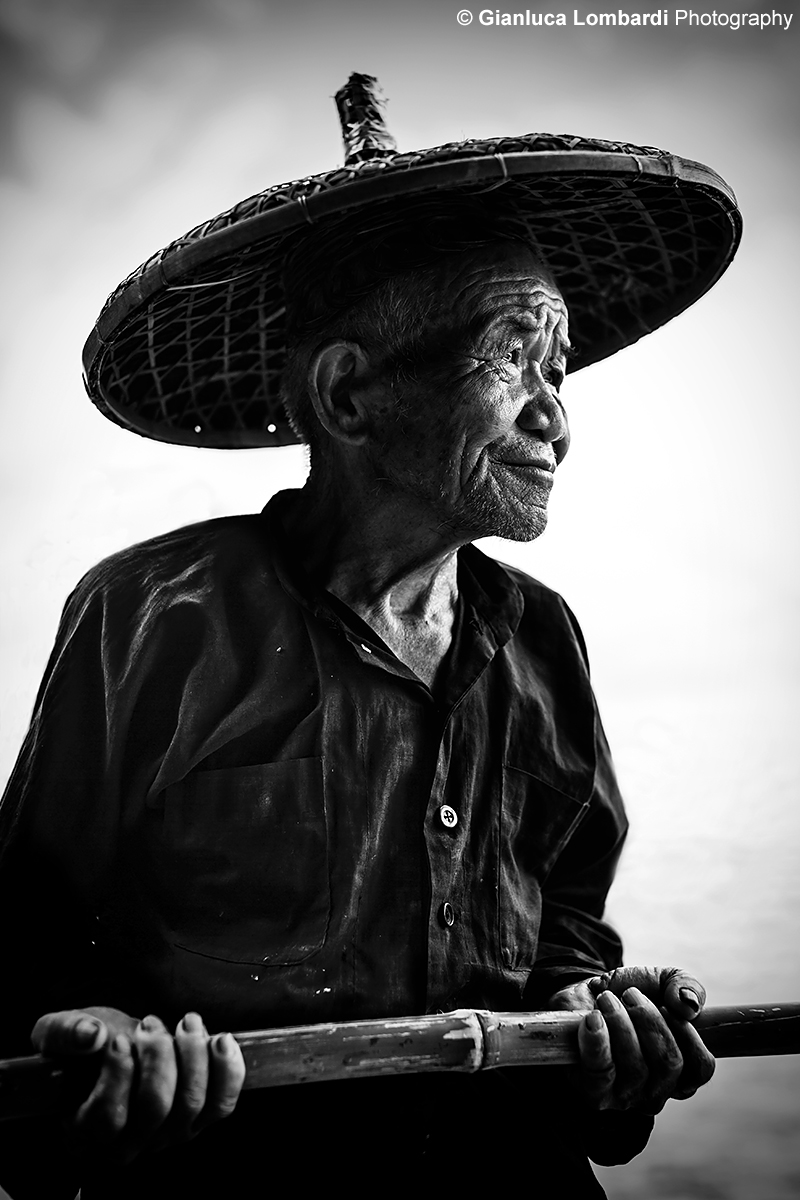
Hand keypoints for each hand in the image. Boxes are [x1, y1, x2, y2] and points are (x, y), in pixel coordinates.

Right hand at [31, 1006, 245, 1162]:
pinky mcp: (201, 1119)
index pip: (108, 1118)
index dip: (118, 1075)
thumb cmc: (89, 1047)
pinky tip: (219, 1040)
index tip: (119, 1038)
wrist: (122, 1046)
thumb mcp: (60, 1031)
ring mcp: (168, 1135)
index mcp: (87, 1130)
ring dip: (192, 1054)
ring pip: (190, 1103)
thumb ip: (65, 1032)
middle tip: (149, 1023)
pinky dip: (227, 1070)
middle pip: (155, 1108)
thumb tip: (92, 1036)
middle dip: (158, 1055)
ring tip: (184, 1023)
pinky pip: (222, 1103)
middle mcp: (130, 1143)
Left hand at [550, 966, 715, 1113]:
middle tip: (630, 994)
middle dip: (650, 1020)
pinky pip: (600, 1071)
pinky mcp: (593, 1090)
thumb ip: (685, 986)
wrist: (583, 994)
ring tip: (607, 999)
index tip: (667, 1006)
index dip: (688, 1034)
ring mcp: (625, 1096)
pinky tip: (592, 1017)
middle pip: (669, 1064)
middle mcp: (655, 1091)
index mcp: (680, 1071)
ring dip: (620, 1022)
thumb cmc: (627, 994)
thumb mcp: (662, 981)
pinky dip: (598, 1038)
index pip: (701, 1068)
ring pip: (636, 1067)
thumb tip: (689, 1007)